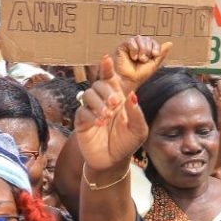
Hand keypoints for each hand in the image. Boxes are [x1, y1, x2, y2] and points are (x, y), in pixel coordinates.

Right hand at [76, 55, 148, 171]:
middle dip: (106, 90)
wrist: (113, 162)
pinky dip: (90, 115)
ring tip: (107, 116)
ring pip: (88, 94)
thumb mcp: (139, 130)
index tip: (106, 58)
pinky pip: (81, 111)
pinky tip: (99, 123)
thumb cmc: (127, 143)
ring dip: (98, 103)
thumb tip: (133, 95)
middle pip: (98, 84)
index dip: (107, 68)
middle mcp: (103, 101)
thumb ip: (137, 113)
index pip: (110, 78)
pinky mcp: (81, 122)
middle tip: (115, 104)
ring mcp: (91, 110)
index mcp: (118, 98)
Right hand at [112, 37, 171, 91]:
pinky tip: (132, 57)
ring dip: (142, 49)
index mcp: (147, 50)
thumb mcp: (154, 64)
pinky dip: (134, 49)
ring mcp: (130, 46)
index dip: (156, 47)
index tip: (155, 55)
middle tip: (143, 60)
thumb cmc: (140, 75)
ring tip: (138, 59)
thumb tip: (170, 43)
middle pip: (147, 39)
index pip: (153, 42)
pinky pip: (130, 41)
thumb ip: (161, 54)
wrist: (129, 80)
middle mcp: (139, 46)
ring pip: (139, 38)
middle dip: (148, 50)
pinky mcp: (122, 46)